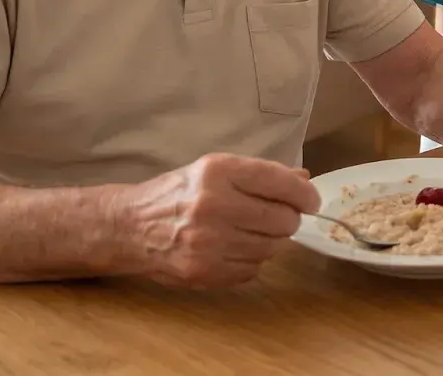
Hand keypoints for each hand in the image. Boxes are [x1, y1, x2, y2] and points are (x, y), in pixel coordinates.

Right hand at [116, 152, 320, 288]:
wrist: (130, 227)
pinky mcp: (204, 272)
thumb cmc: (178, 193)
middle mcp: (213, 205)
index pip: (279, 183)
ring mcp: (208, 243)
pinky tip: (233, 248)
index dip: (304, 195)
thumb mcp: (215, 170)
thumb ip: (260, 175)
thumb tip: (304, 181)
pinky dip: (252, 260)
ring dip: (270, 241)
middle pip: (283, 220)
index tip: (311, 201)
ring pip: (272, 247)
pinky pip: (253, 269)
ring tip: (250, 231)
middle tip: (276, 217)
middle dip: (288, 219)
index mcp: (217, 172)